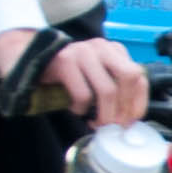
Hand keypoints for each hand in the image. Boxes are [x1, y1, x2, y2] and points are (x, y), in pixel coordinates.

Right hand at [0, 29, 146, 125]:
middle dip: (125, 107)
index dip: (139, 102)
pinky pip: (83, 94)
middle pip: (129, 78)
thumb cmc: (69, 73)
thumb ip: (114, 87)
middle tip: (115, 125)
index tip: (131, 121)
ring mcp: (83, 52)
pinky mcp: (65, 62)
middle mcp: (102, 47)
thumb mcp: (96, 75)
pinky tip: (76, 110)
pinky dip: (81, 109)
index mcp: (114, 50)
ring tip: (96, 124)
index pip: (140, 75)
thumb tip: (128, 118)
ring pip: (107, 90)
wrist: (32, 59)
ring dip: (104, 115)